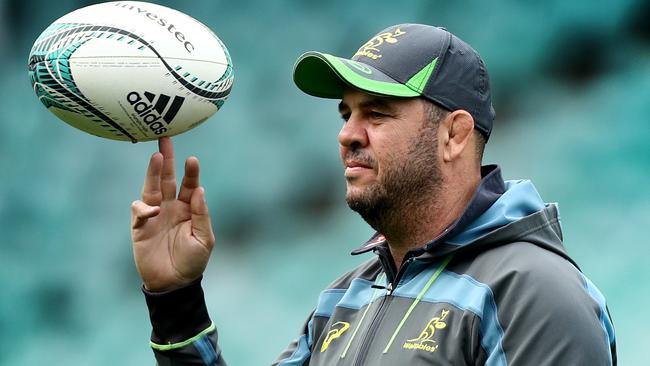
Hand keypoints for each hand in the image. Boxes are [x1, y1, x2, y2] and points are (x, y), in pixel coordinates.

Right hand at [131, 137, 214, 291]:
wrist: (174, 284)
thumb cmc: (192, 262)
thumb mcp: (205, 240)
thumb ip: (202, 215)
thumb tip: (200, 191)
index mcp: (188, 209)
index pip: (189, 185)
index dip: (191, 172)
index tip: (193, 160)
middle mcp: (170, 207)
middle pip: (167, 178)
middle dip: (167, 159)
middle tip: (165, 139)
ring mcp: (154, 215)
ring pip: (151, 188)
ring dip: (152, 173)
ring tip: (156, 157)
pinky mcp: (140, 226)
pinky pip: (139, 210)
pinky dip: (144, 208)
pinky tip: (153, 211)